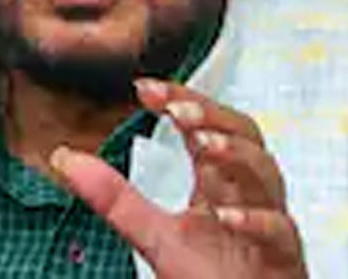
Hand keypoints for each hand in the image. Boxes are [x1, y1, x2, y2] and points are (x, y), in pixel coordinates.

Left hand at [51, 79, 304, 277]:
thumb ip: (115, 199)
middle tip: (179, 110)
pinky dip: (256, 219)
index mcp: (219, 182)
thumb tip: (65, 158)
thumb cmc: (214, 278)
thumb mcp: (154, 236)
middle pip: (246, 135)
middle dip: (214, 116)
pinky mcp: (283, 258)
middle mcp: (247, 194)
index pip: (206, 126)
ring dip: (236, 155)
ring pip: (267, 174)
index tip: (144, 88)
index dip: (182, 101)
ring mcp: (270, 222)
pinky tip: (227, 215)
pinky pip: (279, 230)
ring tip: (205, 145)